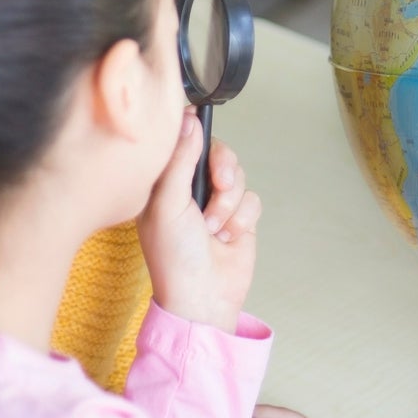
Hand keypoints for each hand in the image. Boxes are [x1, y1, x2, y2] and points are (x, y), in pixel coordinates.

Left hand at [139, 115, 259, 334]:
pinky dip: (242, 218)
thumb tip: (189, 118)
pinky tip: (227, 238)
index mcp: (165, 182)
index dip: (197, 134)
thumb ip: (179, 161)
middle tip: (218, 186)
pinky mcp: (239, 218)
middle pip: (218, 152)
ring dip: (229, 203)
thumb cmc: (175, 257)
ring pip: (239, 176)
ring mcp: (216, 203)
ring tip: (214, 228)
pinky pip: (253, 199)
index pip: (184, 141)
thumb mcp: (168, 205)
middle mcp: (190, 189)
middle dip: (222, 170)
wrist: (202, 298)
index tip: (204, 136)